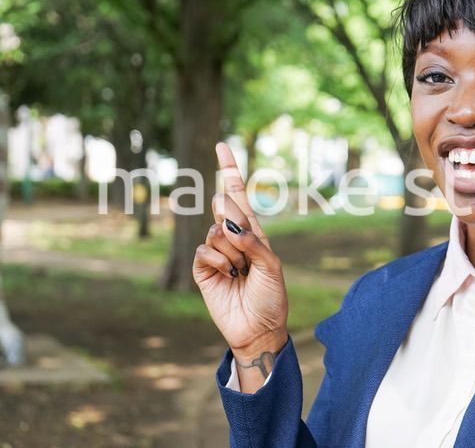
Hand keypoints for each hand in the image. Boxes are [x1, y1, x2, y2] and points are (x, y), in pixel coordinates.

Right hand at [192, 143, 287, 387]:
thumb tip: (227, 225)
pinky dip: (217, 261)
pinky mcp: (202, 268)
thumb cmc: (272, 297)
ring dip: (231, 253)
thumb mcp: (272, 266)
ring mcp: (216, 252)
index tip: (222, 146)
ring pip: (215, 232)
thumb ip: (253, 242)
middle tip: (243, 252)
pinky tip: (227, 275)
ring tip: (240, 274)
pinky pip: (203, 250)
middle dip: (232, 221)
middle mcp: (233, 237)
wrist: (258, 328)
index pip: (238, 195)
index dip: (229, 170)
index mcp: (253, 232)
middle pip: (223, 207)